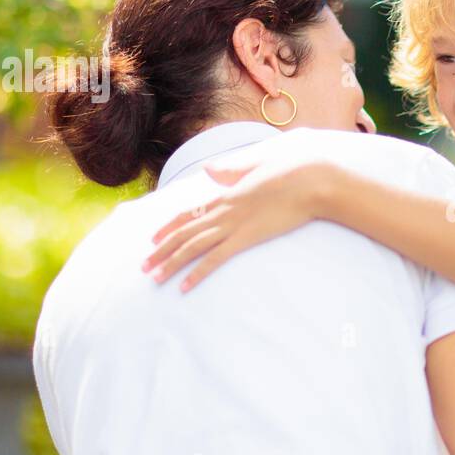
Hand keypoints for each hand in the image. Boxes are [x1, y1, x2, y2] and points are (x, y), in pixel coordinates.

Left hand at [141, 160, 335, 291]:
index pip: (189, 212)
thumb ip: (232, 171)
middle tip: (143, 266)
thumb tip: (208, 170)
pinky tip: (184, 287)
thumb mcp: (258, 167)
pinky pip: (214, 260)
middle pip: (183, 232)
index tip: (153, 239)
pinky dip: (197, 274)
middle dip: (161, 250)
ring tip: (154, 278)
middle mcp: (223, 210)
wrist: (311, 180)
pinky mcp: (246, 238)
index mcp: (227, 195)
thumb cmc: (293, 172)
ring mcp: (233, 225)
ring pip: (192, 247)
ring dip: (170, 264)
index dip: (168, 226)